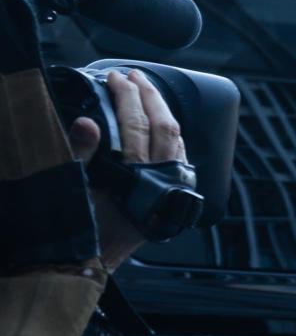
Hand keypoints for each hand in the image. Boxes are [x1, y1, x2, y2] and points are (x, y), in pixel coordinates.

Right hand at [76, 71, 185, 270]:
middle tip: (134, 75)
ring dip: (164, 111)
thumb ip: (82, 154)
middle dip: (149, 95)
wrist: (99, 261)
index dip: (126, 96)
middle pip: (163, 126)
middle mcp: (161, 179)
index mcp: (137, 176)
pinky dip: (172, 134)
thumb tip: (87, 122)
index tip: (114, 77)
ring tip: (149, 91)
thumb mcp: (75, 188)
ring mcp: (171, 186)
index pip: (136, 124)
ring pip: (177, 139)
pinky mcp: (174, 193)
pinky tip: (163, 124)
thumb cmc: (86, 228)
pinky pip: (180, 155)